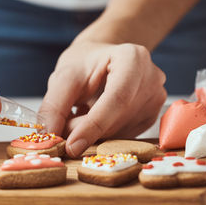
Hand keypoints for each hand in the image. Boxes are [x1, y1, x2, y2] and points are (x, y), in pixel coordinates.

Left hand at [39, 40, 166, 157]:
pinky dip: (104, 135)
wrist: (102, 61)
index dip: (94, 125)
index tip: (71, 146)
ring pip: (122, 132)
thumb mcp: (63, 78)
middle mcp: (152, 78)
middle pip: (119, 118)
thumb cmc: (84, 64)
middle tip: (62, 129)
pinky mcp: (152, 116)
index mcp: (133, 58)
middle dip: (87, 131)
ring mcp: (156, 98)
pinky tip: (94, 119)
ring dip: (94, 134)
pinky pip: (125, 136)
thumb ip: (55, 106)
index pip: (118, 98)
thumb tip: (49, 136)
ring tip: (79, 115)